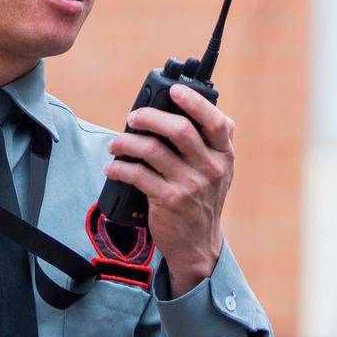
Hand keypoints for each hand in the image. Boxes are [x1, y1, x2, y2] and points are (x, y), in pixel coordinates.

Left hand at [103, 84, 234, 291]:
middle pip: (179, 129)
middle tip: (133, 118)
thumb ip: (209, 144)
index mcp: (224, 156)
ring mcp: (191, 185)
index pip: (216, 122)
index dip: (194, 102)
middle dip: (150, 117)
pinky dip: (119, 168)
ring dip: (127, 143)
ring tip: (115, 145)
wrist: (198, 245)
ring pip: (153, 150)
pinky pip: (138, 175)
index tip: (174, 91)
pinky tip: (112, 168)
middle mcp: (211, 169)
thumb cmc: (202, 201)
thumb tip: (181, 109)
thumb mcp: (218, 172)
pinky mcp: (169, 201)